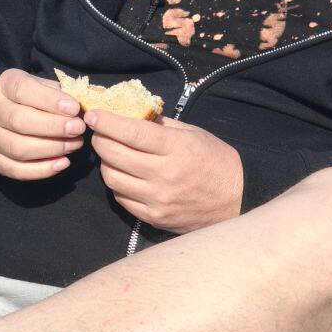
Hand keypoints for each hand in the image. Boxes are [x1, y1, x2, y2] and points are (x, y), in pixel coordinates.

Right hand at [0, 70, 84, 179]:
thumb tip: (82, 106)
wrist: (0, 115)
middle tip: (78, 129)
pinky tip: (63, 163)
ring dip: (51, 149)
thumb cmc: (30, 98)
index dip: (50, 100)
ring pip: (18, 148)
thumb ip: (59, 93)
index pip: (23, 90)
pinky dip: (42, 170)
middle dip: (53, 127)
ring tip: (74, 145)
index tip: (74, 108)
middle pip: (20, 122)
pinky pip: (17, 170)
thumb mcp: (42, 86)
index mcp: (5, 86)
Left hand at [86, 110, 242, 232]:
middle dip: (100, 140)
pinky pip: (121, 199)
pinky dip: (117, 185)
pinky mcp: (154, 217)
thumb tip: (130, 114)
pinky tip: (124, 176)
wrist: (238, 200)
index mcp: (175, 148)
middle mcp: (164, 175)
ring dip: (106, 163)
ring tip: (111, 155)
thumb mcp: (193, 134)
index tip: (94, 115)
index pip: (131, 132)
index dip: (107, 122)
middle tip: (100, 133)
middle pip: (114, 155)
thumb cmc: (216, 160)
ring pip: (112, 179)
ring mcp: (157, 199)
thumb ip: (161, 125)